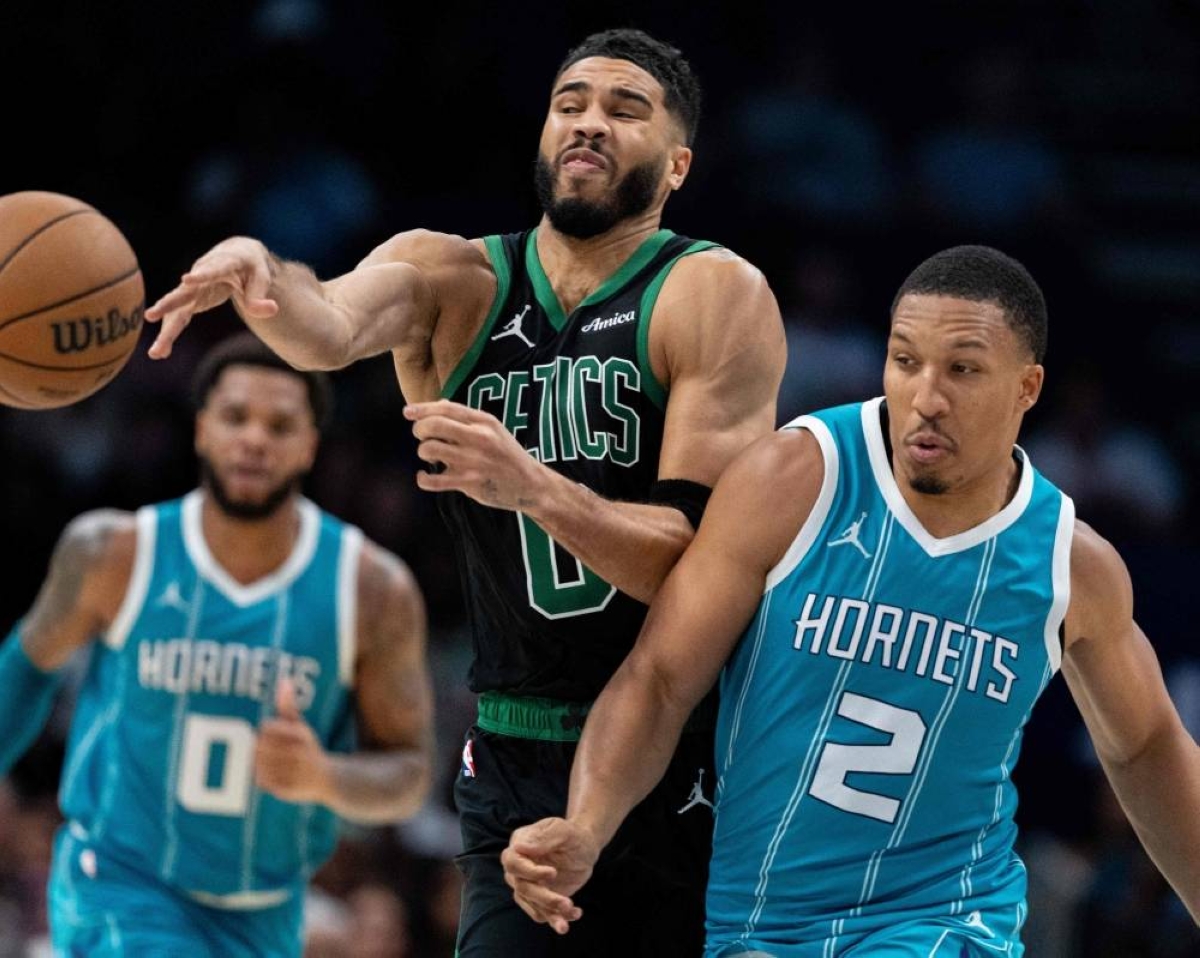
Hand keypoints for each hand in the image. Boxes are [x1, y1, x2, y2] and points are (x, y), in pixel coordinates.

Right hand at [145, 237, 278, 358]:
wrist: (235, 254)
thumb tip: (271, 309)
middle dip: (168, 304)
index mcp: (223, 263)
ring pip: (177, 310)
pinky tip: (161, 352)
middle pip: (184, 292)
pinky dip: (171, 333)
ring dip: (167, 331)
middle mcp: (201, 275)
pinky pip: (178, 318)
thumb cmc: (250, 266)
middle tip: (151, 315)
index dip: (202, 275)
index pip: (212, 270)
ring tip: (155, 352)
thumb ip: (261, 295)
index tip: (187, 280)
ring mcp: (192, 288)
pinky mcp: (190, 299)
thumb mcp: (261, 276)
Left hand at [254, 678, 331, 804]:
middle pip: (261, 747)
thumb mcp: (301, 725)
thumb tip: (284, 680)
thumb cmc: (309, 748)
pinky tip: (269, 773)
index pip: (267, 729)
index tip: (268, 734)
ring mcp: (294, 773)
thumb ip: (288, 705)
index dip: (264, 731)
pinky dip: (261, 776)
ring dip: (258, 762)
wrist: (329, 779)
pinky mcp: (289, 790)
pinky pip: (263, 781)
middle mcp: (299, 755)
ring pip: (260, 764)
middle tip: (263, 749)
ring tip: (266, 760)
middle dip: (259, 748)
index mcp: (302, 736)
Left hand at [404, 400, 546, 510]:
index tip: (407, 412)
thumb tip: (438, 404)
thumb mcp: (494, 429)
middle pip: (433, 425)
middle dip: (419, 429)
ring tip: (431, 456)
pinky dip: (423, 479)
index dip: (422, 408)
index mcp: (484, 422)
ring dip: (424, 452)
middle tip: (421, 436)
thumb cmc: (508, 455)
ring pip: (429, 450)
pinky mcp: (469, 483)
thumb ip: (466, 418)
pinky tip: (425, 476)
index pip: (446, 408)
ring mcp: (473, 461)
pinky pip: (433, 480)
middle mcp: (478, 438)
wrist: (531, 484)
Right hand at [501, 818, 598, 933]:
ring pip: (532, 905)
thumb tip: (518, 847)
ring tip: (570, 914)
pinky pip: (543, 914)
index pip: (513, 863)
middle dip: (544, 898)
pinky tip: (576, 913)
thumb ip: (542, 839)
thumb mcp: (560, 830)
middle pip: (522, 888)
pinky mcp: (540, 899)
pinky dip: (558, 918)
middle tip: (567, 902)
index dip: (529, 872)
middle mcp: (519, 868)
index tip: (553, 873)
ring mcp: (528, 885)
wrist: (584, 847)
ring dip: (551, 913)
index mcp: (519, 845)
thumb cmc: (571, 834)